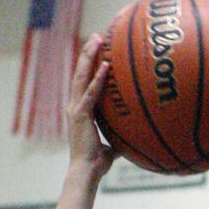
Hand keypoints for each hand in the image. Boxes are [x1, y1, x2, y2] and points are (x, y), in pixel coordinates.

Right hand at [67, 33, 115, 176]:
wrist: (86, 172)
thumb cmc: (97, 163)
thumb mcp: (111, 146)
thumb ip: (120, 137)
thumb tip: (134, 137)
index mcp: (79, 111)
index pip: (83, 82)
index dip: (87, 65)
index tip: (96, 50)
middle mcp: (74, 106)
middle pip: (79, 73)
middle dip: (87, 53)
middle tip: (95, 36)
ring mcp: (75, 109)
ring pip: (81, 77)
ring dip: (89, 57)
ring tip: (96, 40)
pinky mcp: (81, 115)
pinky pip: (91, 93)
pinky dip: (97, 79)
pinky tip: (105, 65)